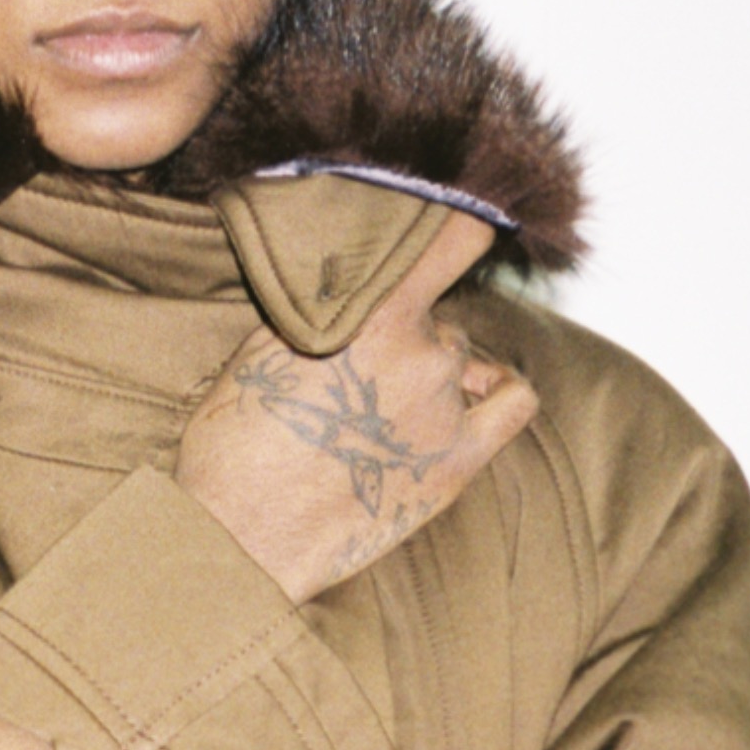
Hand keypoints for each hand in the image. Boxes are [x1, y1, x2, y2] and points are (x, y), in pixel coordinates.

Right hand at [174, 212, 537, 601]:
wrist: (241, 537)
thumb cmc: (238, 444)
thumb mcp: (264, 343)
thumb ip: (322, 300)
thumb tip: (354, 270)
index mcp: (375, 313)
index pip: (454, 237)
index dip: (462, 219)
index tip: (459, 212)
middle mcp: (423, 352)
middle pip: (438, 315)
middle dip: (406, 329)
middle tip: (360, 368)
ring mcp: (447, 409)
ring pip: (460, 357)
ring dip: (434, 368)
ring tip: (383, 406)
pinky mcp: (459, 463)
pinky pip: (512, 403)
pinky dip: (496, 390)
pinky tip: (474, 394)